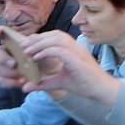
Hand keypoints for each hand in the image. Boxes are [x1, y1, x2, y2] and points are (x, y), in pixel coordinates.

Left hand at [0, 28, 119, 104]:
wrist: (101, 90)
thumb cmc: (84, 84)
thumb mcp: (59, 83)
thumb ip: (43, 83)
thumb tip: (25, 87)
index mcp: (74, 49)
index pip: (57, 36)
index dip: (42, 38)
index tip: (28, 44)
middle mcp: (77, 47)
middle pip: (57, 34)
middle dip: (39, 38)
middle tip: (23, 45)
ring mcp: (78, 52)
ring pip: (58, 39)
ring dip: (40, 43)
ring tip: (27, 51)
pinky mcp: (77, 60)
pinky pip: (60, 51)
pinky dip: (46, 52)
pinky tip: (36, 58)